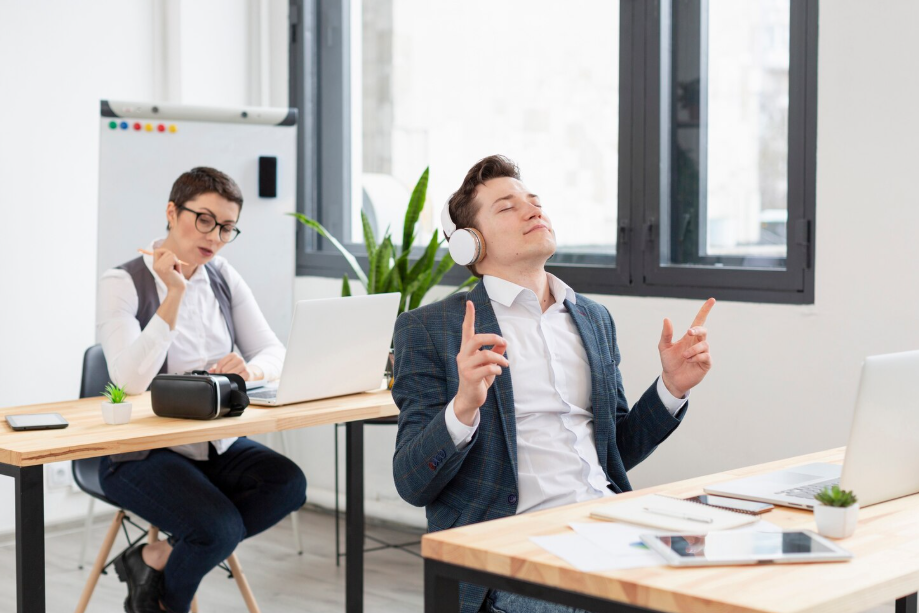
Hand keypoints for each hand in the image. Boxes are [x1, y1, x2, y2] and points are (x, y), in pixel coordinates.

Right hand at [152, 248, 185, 292]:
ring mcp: (159, 267)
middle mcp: (155, 265)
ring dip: (177, 262)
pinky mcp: (165, 268)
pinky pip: (174, 259)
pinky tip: (177, 272)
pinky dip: (178, 264)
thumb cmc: (176, 278)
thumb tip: (168, 251)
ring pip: (171, 254)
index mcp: (155, 265)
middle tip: (174, 268)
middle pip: (166, 251)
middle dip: (174, 258)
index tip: (171, 258)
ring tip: (175, 270)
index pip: (157, 250)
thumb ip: (167, 259)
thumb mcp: (169, 267)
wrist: (177, 289)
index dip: (165, 251)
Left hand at [209, 352, 254, 380]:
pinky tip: (234, 379)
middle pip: (224, 369)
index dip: (217, 370)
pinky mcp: (247, 373)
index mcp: (233, 355)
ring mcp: (244, 366)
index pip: (220, 363)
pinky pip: (237, 378)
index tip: (217, 373)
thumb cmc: (234, 369)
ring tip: (228, 378)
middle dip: (222, 374)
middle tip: (222, 377)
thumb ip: (216, 367)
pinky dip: (234, 380)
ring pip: (230, 373)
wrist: (247, 373)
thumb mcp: (225, 366)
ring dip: (227, 378)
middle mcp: (239, 359)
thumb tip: (210, 370)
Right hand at [454, 301, 508, 424]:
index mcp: (466, 350)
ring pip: (485, 354)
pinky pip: (488, 368)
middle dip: (492, 337)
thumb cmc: (479, 379)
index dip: (468, 316)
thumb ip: (495, 352)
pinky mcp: (470, 377)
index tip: (469, 302)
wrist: (469, 399)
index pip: (466, 330)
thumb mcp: (488, 364)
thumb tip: (504, 342)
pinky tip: (498, 372)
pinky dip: (497, 369)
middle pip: (476, 339)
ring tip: (505, 364)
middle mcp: (463, 356)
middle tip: (503, 341)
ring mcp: (465, 366)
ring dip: (499, 358)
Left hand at [659, 298, 715, 397]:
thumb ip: (666, 334)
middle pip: (704, 330)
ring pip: (704, 344)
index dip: (705, 310)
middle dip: (698, 329)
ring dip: (692, 349)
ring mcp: (703, 353)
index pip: (699, 321)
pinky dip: (696, 357)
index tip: (712, 300)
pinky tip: (689, 361)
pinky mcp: (706, 363)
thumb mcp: (664, 347)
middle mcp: (698, 343)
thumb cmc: (669, 362)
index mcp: (689, 337)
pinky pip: (706, 356)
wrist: (671, 379)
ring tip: (684, 356)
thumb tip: (666, 319)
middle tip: (688, 333)